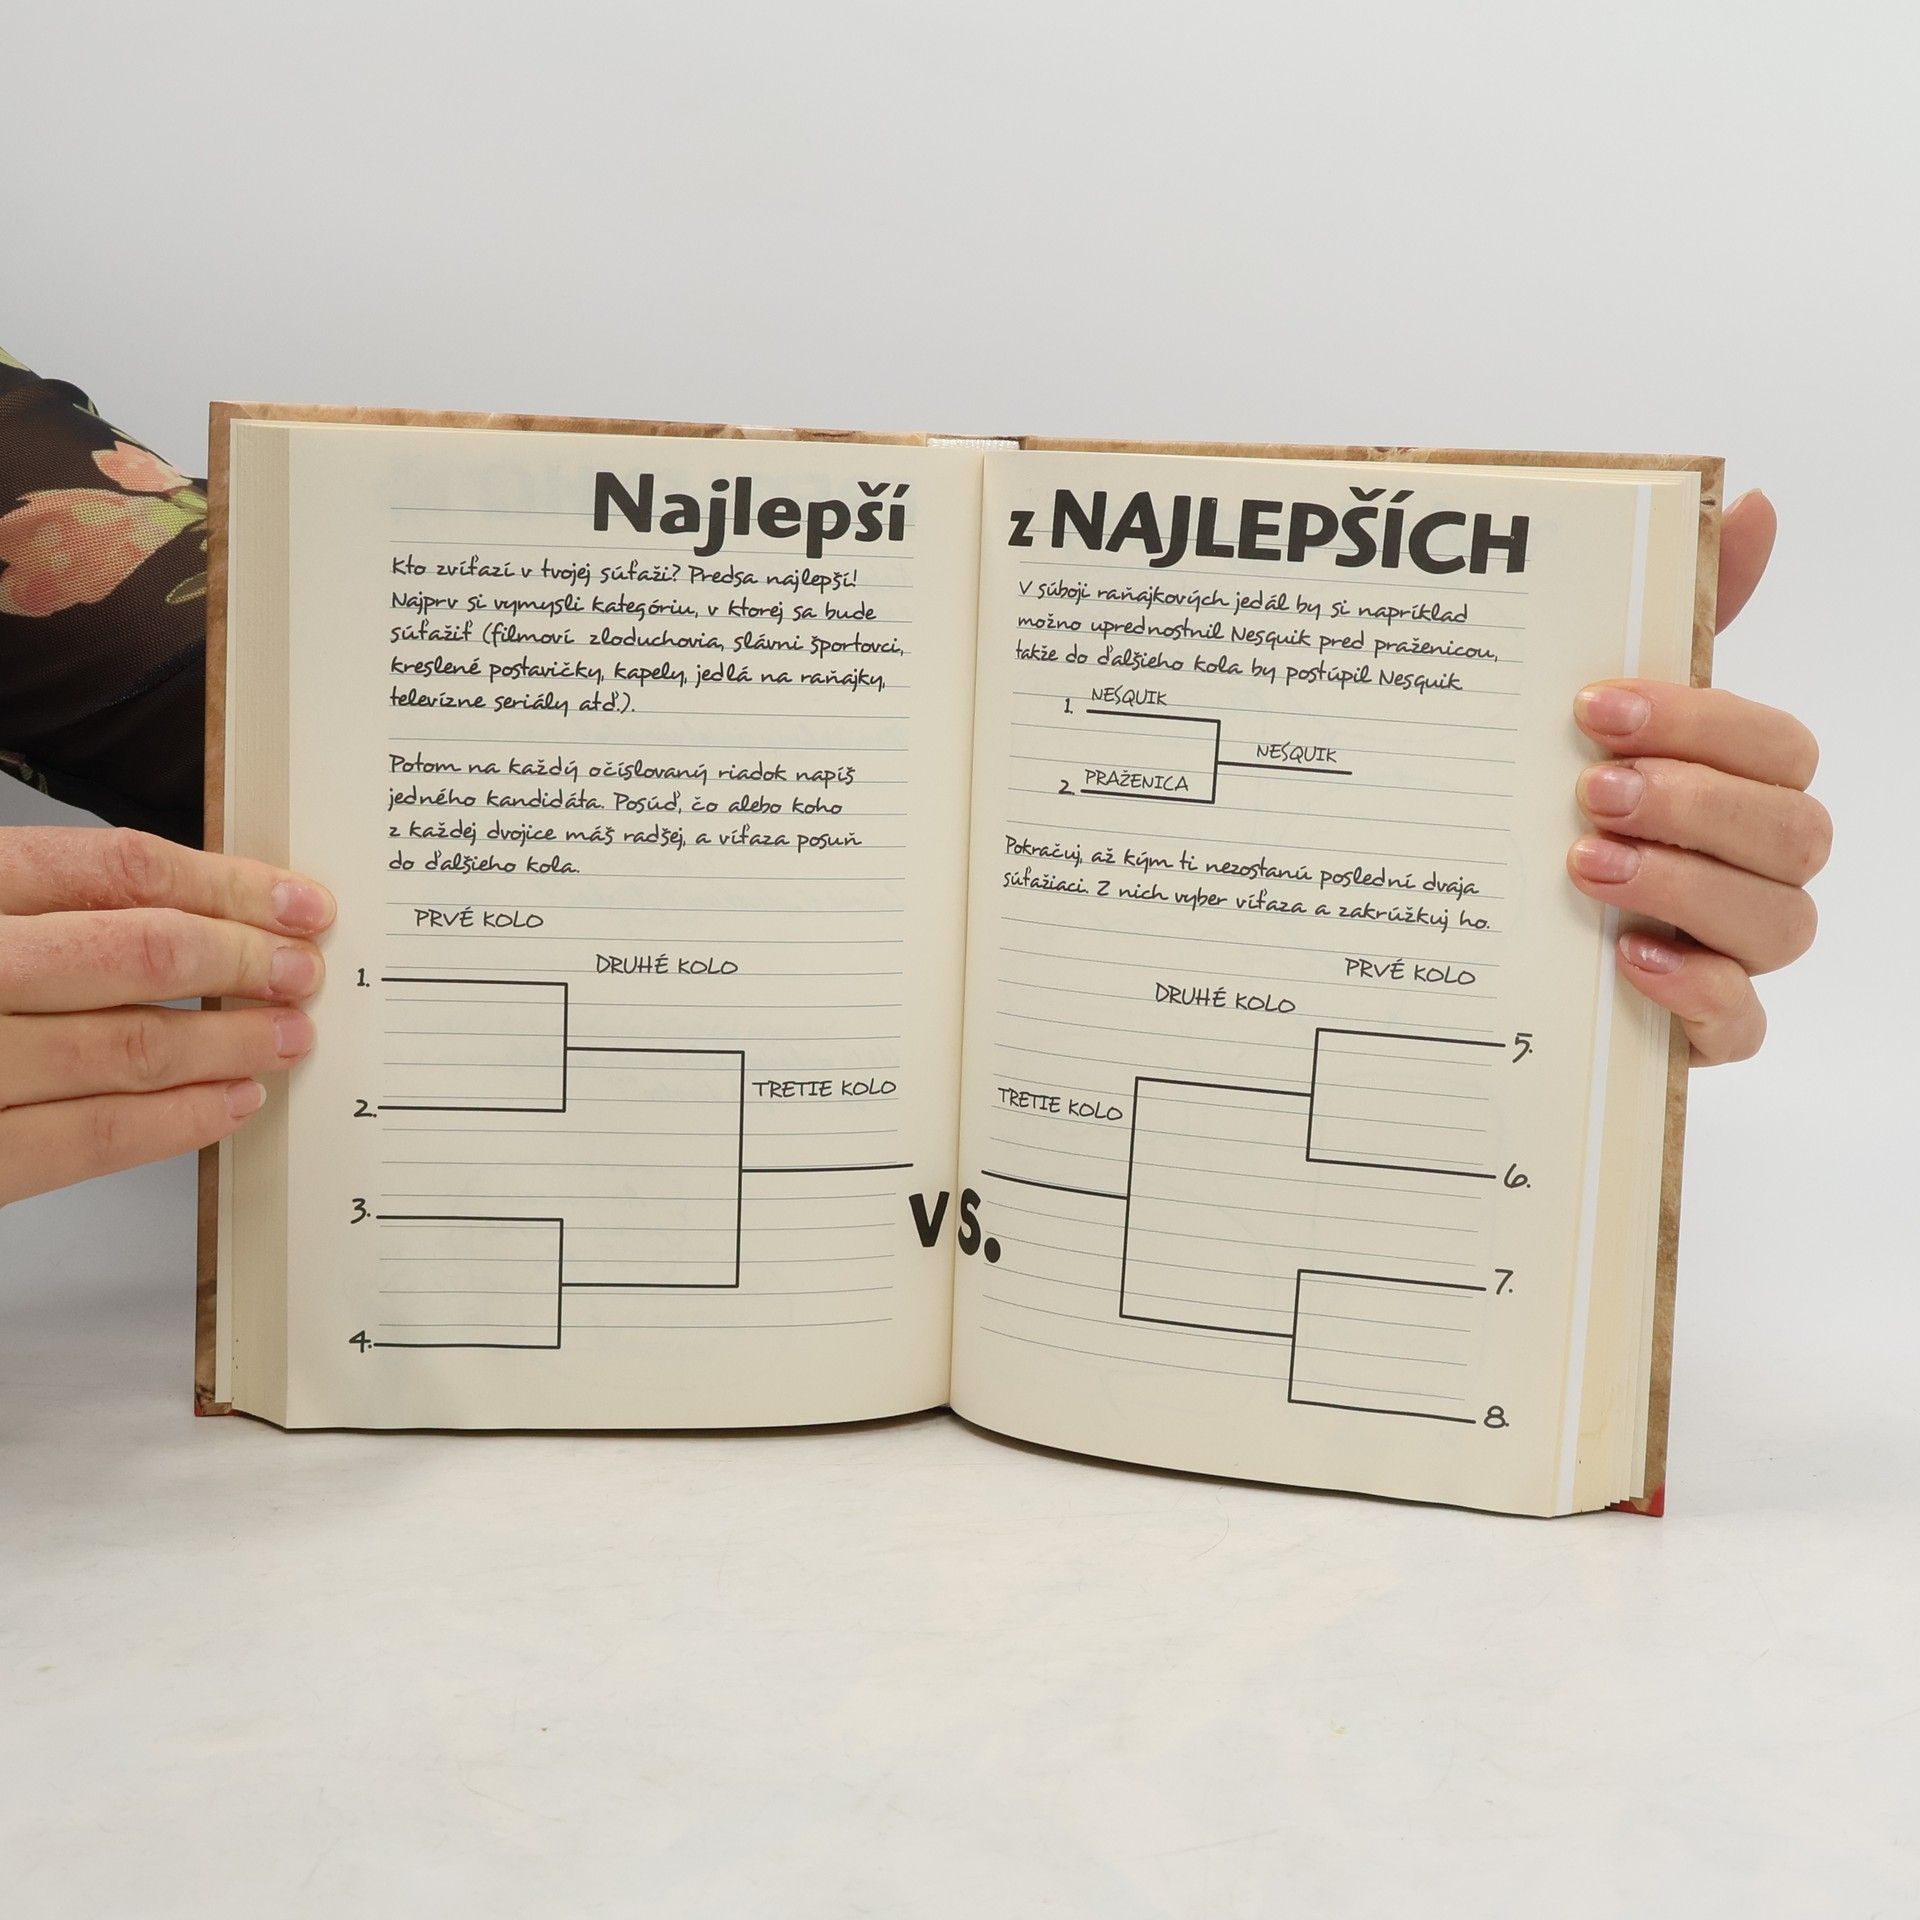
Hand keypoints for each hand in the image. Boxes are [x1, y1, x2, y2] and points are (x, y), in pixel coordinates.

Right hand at [0, 827, 331, 1204]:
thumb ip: (43, 909)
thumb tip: (187, 907)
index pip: (114, 868)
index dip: (225, 883)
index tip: (296, 901)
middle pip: (134, 950)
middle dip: (241, 960)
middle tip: (303, 973)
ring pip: (125, 1046)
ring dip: (227, 1043)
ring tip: (285, 1037)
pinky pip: (82, 1139)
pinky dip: (174, 1122)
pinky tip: (228, 1104)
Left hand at [1566, 490, 1825, 1063]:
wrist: (1479, 941)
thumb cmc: (1559, 812)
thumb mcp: (1596, 718)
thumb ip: (1676, 620)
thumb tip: (1746, 502)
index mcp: (1738, 786)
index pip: (1778, 747)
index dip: (1701, 724)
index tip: (1594, 709)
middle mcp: (1753, 868)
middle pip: (1794, 833)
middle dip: (1694, 805)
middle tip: (1590, 794)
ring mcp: (1735, 952)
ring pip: (1781, 924)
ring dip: (1687, 888)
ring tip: (1583, 869)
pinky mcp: (1701, 1030)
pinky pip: (1743, 1027)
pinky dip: (1696, 994)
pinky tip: (1627, 959)